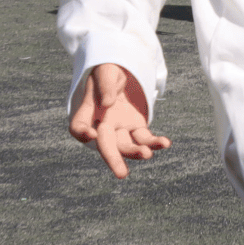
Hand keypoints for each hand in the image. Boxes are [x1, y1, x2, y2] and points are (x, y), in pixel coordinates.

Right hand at [70, 62, 170, 177]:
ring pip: (126, 145)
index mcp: (89, 110)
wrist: (122, 71)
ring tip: (148, 154)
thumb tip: (107, 103)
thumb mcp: (106, 70)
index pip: (78, 126)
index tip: (92, 135)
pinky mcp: (136, 127)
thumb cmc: (109, 69)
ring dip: (136, 152)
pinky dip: (154, 142)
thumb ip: (105, 84)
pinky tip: (165, 143)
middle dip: (113, 159)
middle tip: (121, 174)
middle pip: (105, 145)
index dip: (82, 133)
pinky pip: (144, 138)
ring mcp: (119, 128)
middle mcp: (102, 124)